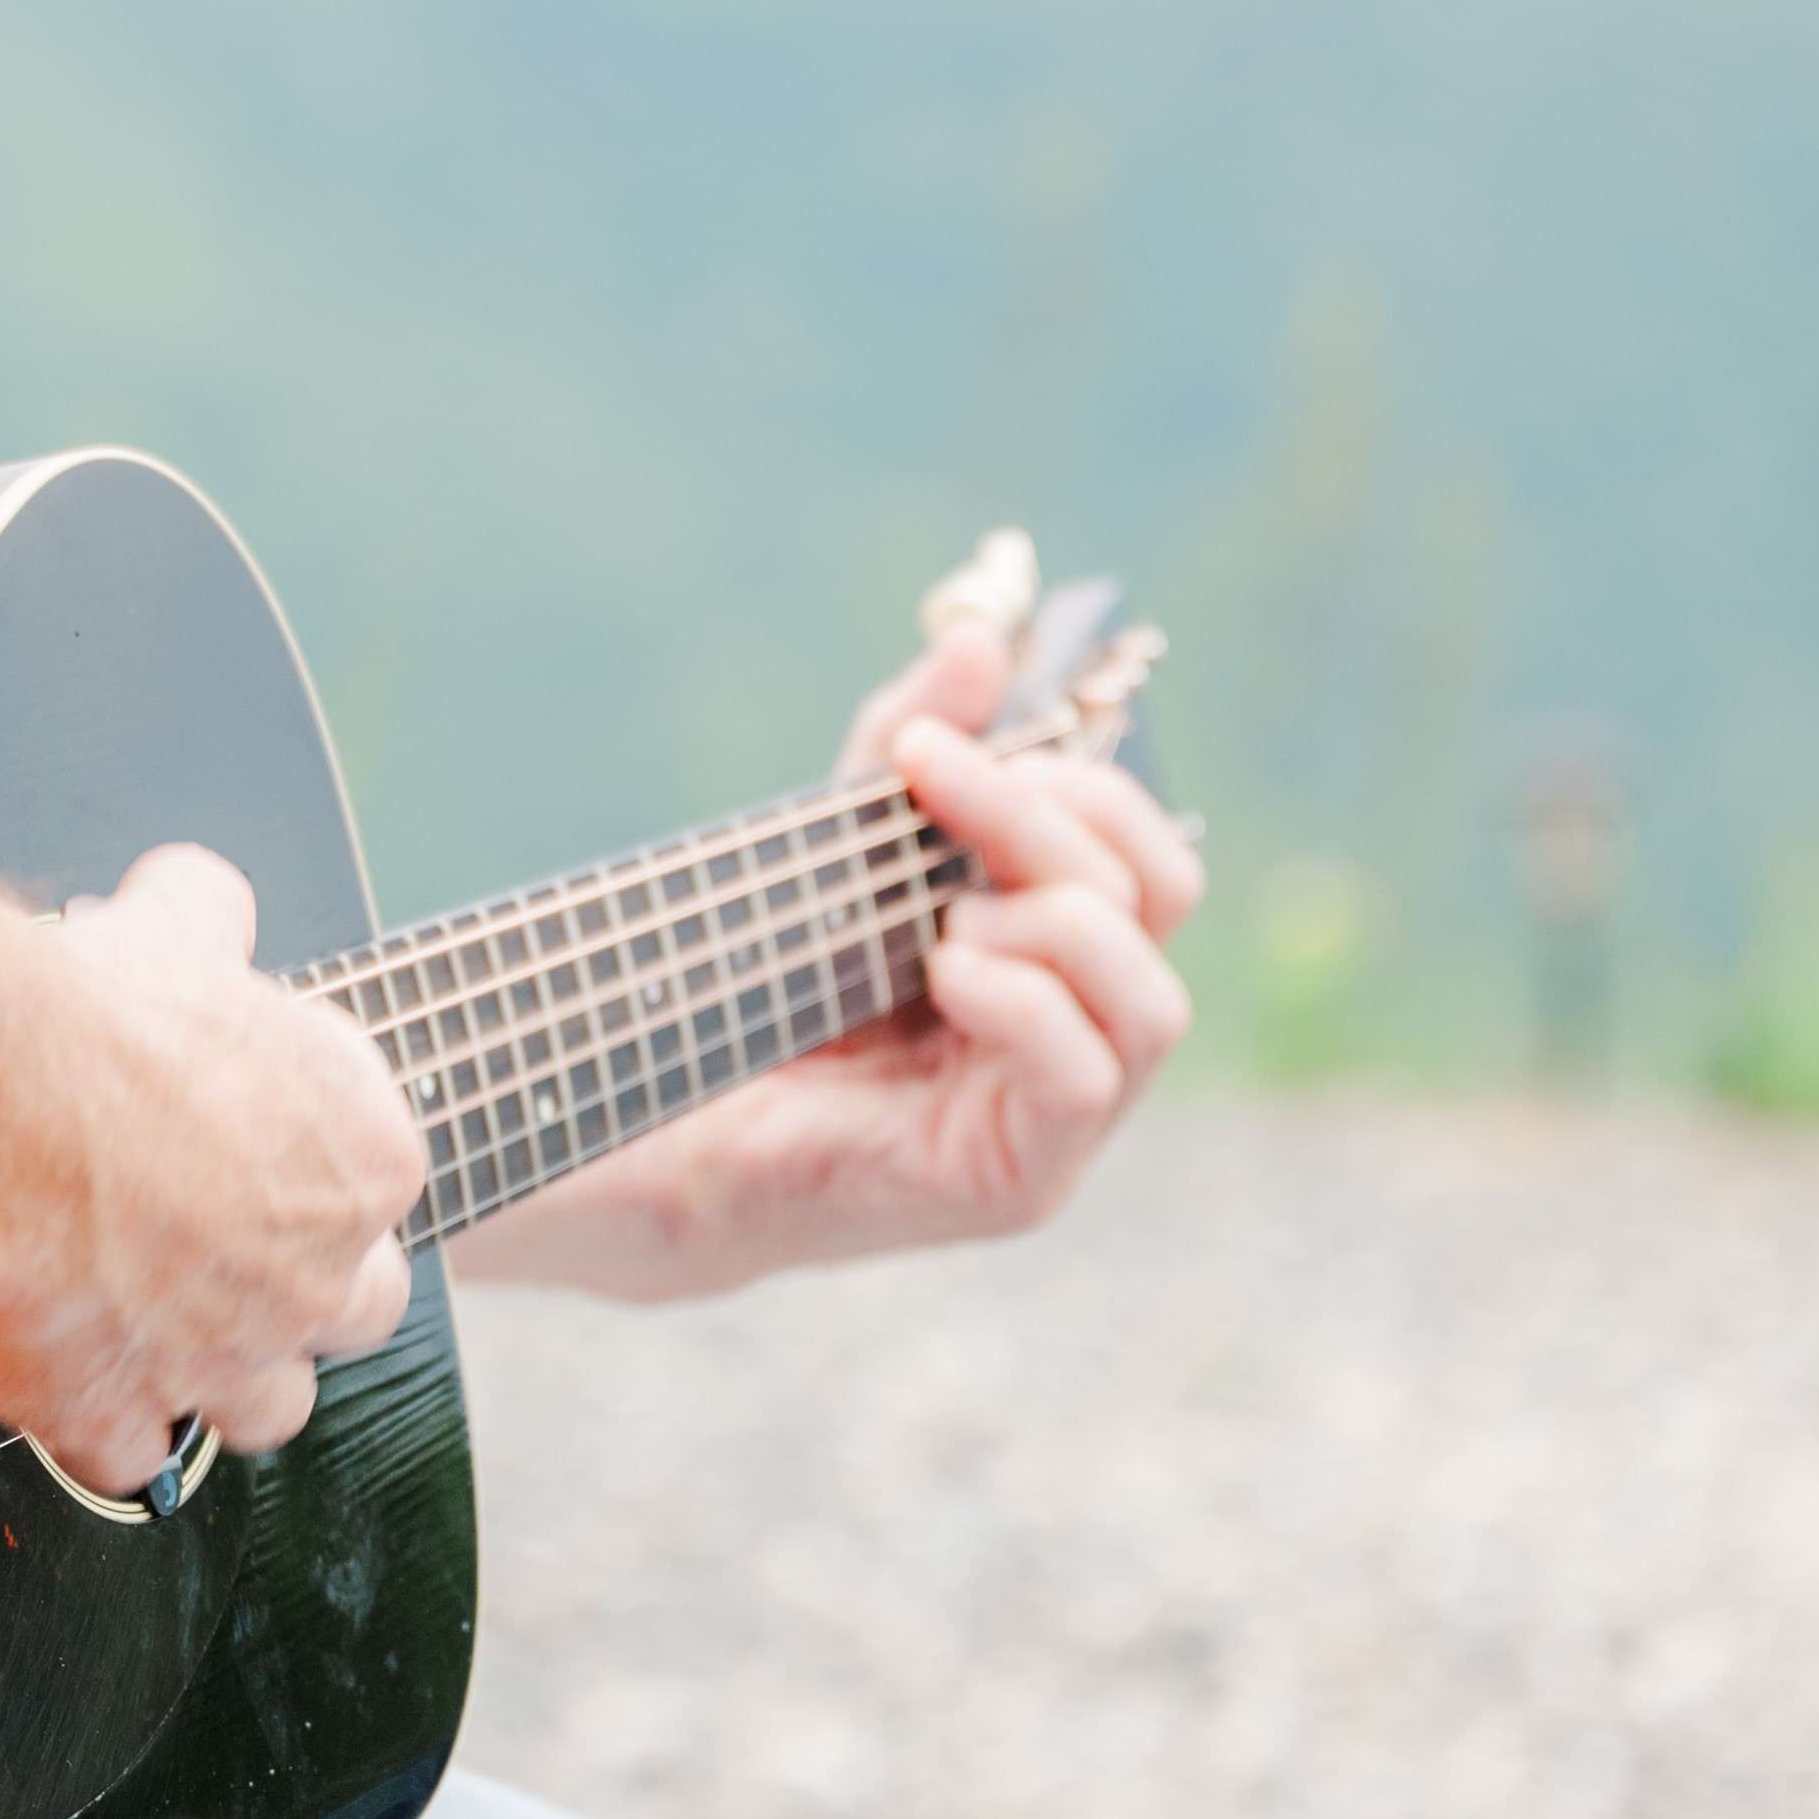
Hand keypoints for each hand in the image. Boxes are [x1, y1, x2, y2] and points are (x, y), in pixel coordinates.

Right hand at [0, 842, 423, 1494]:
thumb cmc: (93, 1017)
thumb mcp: (178, 918)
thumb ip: (211, 914)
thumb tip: (203, 900)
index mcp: (362, 1154)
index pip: (374, 1169)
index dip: (307, 1144)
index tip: (248, 1120)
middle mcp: (314, 1275)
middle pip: (357, 1306)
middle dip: (308, 1279)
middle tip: (235, 1230)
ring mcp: (222, 1361)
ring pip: (268, 1405)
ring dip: (226, 1368)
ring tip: (164, 1313)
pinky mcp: (116, 1415)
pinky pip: (132, 1455)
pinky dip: (106, 1422)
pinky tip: (73, 1367)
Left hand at [459, 617, 1203, 1302]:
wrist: (665, 1111)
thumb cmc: (766, 985)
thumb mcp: (842, 846)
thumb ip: (912, 754)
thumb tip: (980, 639)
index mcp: (1057, 951)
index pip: (1147, 857)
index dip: (1077, 779)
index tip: (937, 741)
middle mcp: (1081, 1031)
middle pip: (1153, 902)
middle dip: (1044, 816)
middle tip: (928, 776)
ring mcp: (1060, 1117)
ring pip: (1151, 1000)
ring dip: (1050, 920)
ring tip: (938, 918)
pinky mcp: (1016, 1179)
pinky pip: (1084, 1080)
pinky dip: (1022, 1004)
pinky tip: (942, 974)